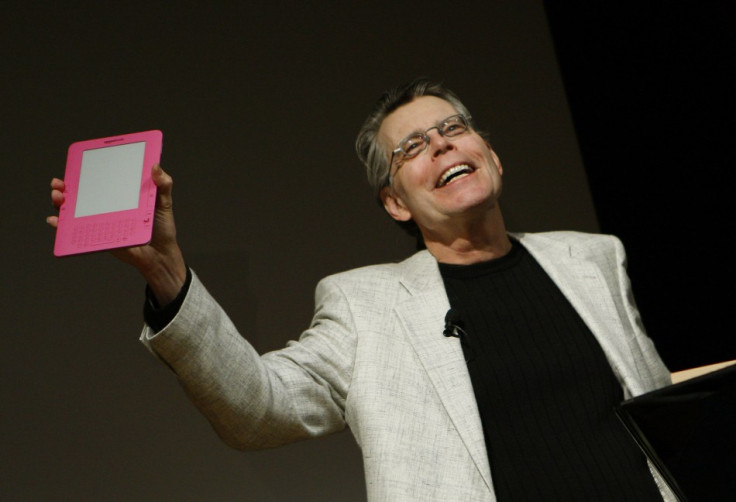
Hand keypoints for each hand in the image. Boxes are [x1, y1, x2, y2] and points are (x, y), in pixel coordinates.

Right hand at [47, 165, 186, 304]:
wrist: (161, 254)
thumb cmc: (162, 228)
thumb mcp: (164, 202)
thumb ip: (163, 185)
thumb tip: (155, 166)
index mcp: (120, 195)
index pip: (98, 180)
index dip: (83, 173)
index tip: (74, 165)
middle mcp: (107, 207)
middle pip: (80, 194)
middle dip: (64, 187)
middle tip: (60, 183)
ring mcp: (101, 222)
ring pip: (74, 211)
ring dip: (60, 203)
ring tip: (59, 198)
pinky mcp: (99, 237)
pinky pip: (77, 231)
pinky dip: (63, 226)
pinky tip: (56, 221)